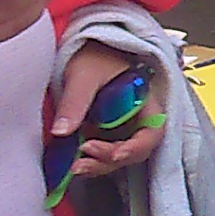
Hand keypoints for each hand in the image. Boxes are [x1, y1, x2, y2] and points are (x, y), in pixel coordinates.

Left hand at [51, 47, 166, 179]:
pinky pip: (103, 153)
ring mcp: (121, 128)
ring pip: (118, 157)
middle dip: (109, 161)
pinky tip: (72, 162)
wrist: (86, 48)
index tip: (114, 154)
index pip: (152, 132)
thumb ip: (75, 102)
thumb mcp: (84, 75)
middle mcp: (137, 120)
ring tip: (74, 167)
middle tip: (81, 162)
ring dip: (98, 165)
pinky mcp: (105, 133)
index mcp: (145, 102)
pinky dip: (90, 160)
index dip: (136, 148)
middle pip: (134, 151)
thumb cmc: (94, 54)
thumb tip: (61, 132)